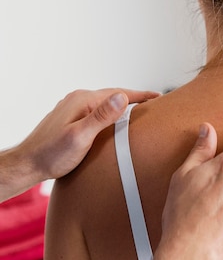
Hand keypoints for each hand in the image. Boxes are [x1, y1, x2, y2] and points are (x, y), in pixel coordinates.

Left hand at [11, 88, 159, 189]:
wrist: (27, 165)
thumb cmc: (51, 155)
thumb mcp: (80, 137)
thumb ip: (101, 117)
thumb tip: (121, 97)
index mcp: (83, 100)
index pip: (119, 93)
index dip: (141, 96)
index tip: (158, 97)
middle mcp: (77, 100)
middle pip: (112, 96)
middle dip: (134, 99)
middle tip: (153, 105)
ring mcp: (72, 109)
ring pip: (104, 104)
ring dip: (121, 107)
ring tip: (138, 113)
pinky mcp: (70, 119)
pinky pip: (96, 112)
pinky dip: (110, 115)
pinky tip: (113, 124)